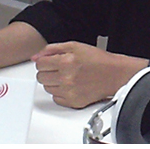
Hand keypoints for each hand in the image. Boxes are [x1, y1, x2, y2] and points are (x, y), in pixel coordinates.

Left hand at [32, 41, 146, 107]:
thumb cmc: (97, 59)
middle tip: (59, 68)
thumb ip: (52, 49)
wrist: (113, 74)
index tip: (50, 61)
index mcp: (65, 62)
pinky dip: (60, 92)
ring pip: (47, 88)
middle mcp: (66, 78)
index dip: (44, 61)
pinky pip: (55, 98)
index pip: (40, 64)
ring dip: (53, 82)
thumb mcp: (75, 46)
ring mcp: (69, 92)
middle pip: (41, 77)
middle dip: (48, 71)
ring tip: (67, 76)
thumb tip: (36, 56)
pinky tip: (70, 85)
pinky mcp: (73, 102)